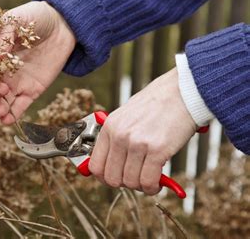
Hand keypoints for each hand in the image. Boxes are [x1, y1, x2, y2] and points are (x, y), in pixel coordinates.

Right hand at [0, 1, 75, 124]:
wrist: (62, 25)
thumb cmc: (34, 18)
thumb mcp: (15, 22)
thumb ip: (2, 39)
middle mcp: (0, 71)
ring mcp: (15, 82)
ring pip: (1, 100)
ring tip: (0, 110)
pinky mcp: (30, 91)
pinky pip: (19, 106)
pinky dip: (13, 115)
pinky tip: (8, 121)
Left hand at [89, 68, 195, 194]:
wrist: (183, 92)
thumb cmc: (157, 105)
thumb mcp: (127, 116)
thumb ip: (117, 137)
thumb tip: (112, 164)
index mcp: (110, 128)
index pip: (95, 165)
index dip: (104, 178)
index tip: (116, 179)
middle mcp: (120, 136)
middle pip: (111, 178)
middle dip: (124, 184)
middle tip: (136, 179)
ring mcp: (137, 143)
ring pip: (131, 182)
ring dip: (141, 186)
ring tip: (149, 179)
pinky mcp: (157, 150)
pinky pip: (148, 181)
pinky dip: (152, 187)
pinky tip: (158, 182)